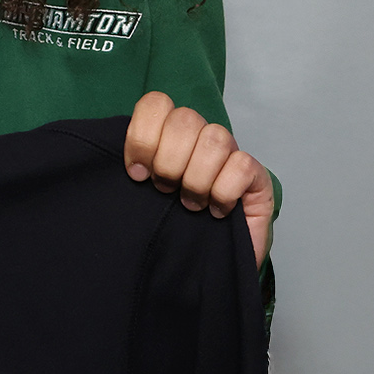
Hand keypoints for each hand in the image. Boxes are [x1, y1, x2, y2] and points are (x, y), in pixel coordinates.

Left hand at [124, 92, 272, 264]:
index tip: (136, 174)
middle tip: (165, 191)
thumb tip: (117, 166)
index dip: (143, 135)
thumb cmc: (176, 234)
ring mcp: (231, 156)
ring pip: (215, 138)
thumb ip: (132, 175)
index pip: (157, 104)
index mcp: (171, 138)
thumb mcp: (143, 203)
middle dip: (169, 161)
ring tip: (190, 205)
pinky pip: (242, 165)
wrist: (209, 270)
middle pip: (186, 118)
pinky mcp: (257, 177)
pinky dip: (223, 191)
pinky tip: (217, 211)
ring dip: (196, 178)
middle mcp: (201, 140)